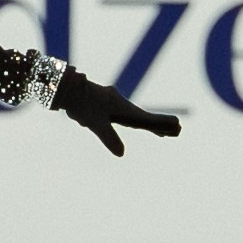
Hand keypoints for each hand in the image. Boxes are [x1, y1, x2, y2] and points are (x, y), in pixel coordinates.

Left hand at [50, 69, 183, 156]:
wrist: (66, 88)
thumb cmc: (82, 105)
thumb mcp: (96, 123)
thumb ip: (109, 138)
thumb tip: (121, 154)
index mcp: (122, 108)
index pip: (146, 119)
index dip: (161, 124)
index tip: (176, 126)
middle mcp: (120, 104)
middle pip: (143, 117)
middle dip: (158, 125)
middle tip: (175, 131)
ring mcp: (112, 103)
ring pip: (133, 116)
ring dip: (147, 123)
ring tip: (159, 132)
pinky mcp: (104, 103)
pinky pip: (123, 115)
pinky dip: (133, 120)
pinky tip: (131, 123)